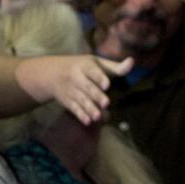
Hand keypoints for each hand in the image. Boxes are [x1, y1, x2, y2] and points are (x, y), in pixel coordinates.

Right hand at [15, 53, 132, 125]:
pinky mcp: (67, 101)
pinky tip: (88, 121)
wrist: (52, 73)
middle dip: (96, 96)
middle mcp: (76, 77)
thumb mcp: (97, 62)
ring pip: (81, 100)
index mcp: (85, 66)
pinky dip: (81, 115)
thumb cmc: (83, 67)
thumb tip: (132, 61)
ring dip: (89, 109)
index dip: (100, 78)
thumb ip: (115, 67)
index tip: (107, 85)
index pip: (93, 71)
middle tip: (106, 103)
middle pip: (87, 87)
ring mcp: (71, 90)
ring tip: (98, 117)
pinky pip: (74, 109)